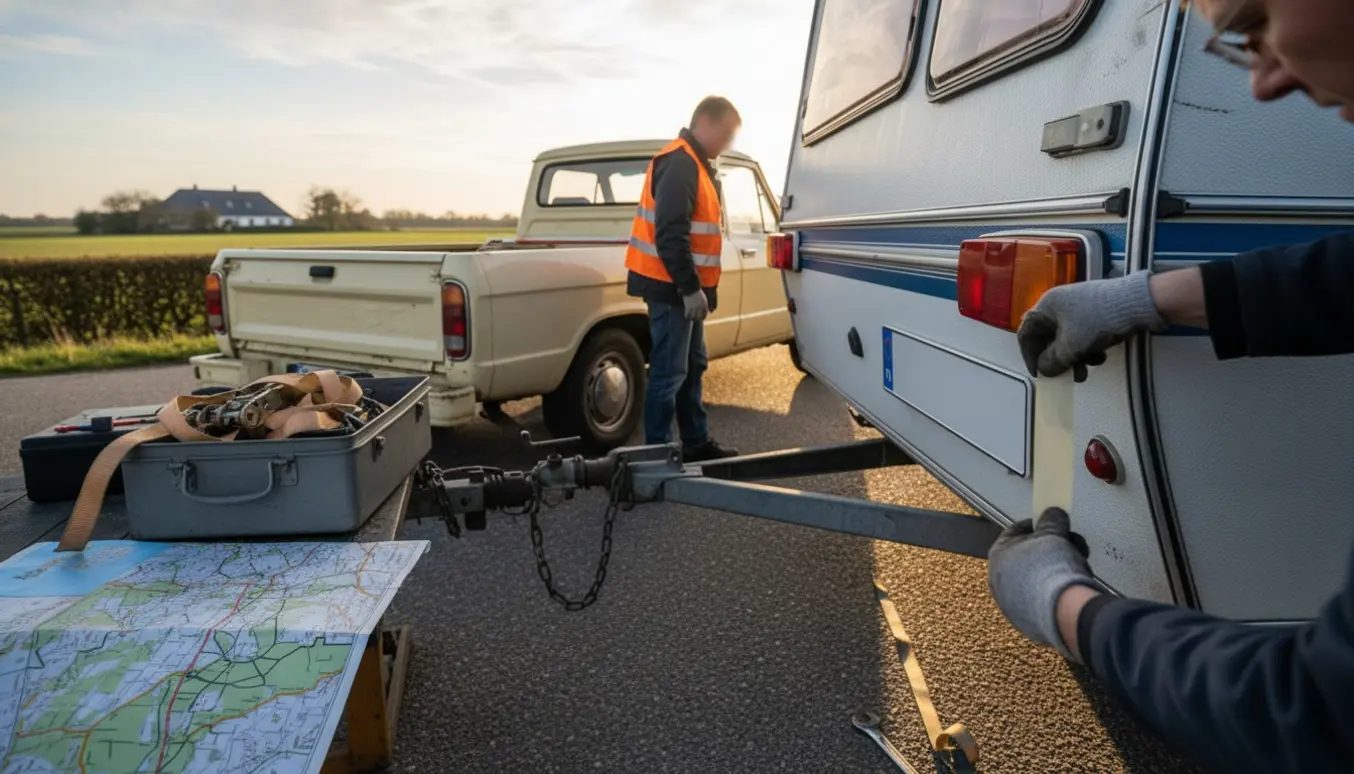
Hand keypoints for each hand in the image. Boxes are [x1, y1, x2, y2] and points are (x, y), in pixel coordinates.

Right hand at [682, 290, 709, 321]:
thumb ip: (704, 303)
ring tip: (691, 318)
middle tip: (696, 319)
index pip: (705, 313)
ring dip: (692, 319)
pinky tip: (686, 316)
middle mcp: (700, 308)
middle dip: (698, 319)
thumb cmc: (697, 291)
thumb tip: (705, 307)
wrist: (691, 288)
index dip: (703, 316)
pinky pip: (687, 315)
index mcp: (705, 305)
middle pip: (699, 317)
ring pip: (693, 317)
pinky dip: (687, 316)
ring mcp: (694, 308)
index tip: (702, 317)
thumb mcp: (703, 297)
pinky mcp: (688, 308)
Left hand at [987, 508, 1107, 661]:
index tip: (1051, 523)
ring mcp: (1012, 605)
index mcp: (998, 556)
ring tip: (1077, 565)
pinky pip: (1043, 600)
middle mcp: (999, 582)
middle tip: (1070, 544)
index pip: (1015, 532)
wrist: (1063, 610)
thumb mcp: (1053, 532)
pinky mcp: (1028, 623)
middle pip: (1028, 557)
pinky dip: (1056, 591)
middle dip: (1051, 548)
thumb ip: (1051, 519)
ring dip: (1055, 569)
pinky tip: (1071, 588)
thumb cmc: (1051, 568)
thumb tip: (1053, 514)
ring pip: (1036, 579)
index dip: (1037, 524)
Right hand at [1017, 272, 1165, 381]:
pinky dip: (1087, 349)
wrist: (1137, 303)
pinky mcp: (1094, 312)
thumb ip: (1052, 362)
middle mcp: (1059, 305)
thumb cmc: (1098, 321)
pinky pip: (1082, 334)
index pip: (1026, 333)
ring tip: (1087, 368)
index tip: (1039, 373)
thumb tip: (1044, 370)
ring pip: (1066, 339)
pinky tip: (1100, 355)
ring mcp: (1078, 307)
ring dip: (1074, 357)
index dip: (1029, 356)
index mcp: (1046, 306)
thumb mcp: (1071, 347)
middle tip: (1066, 375)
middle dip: (1057, 360)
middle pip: (1048, 338)